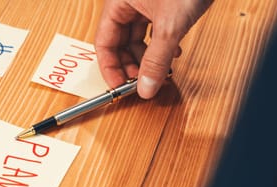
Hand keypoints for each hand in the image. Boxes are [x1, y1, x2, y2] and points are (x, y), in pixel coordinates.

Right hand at [95, 0, 212, 97]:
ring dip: (147, 59)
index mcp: (119, 3)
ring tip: (158, 73)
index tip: (120, 87)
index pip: (104, 42)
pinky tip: (173, 56)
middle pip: (120, 43)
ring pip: (138, 39)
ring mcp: (145, 4)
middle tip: (141, 84)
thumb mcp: (170, 26)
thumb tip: (146, 87)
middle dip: (131, 65)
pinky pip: (154, 31)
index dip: (110, 67)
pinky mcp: (163, 5)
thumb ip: (157, 60)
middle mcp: (128, 3)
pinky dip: (161, 47)